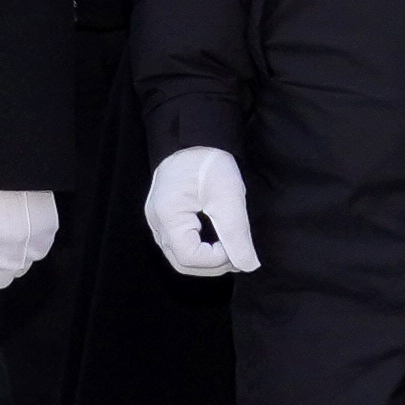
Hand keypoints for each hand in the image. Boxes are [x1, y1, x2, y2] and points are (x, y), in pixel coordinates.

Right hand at [145, 147, 259, 277]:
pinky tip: (217, 240)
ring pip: (179, 255)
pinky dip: (199, 248)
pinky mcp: (163, 217)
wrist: (193, 138)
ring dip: (206, 258)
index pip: (190, 257)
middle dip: (212, 264)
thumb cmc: (209, 162)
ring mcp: (157, 220)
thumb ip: (237, 234)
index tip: (236, 245)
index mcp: (168, 215)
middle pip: (182, 262)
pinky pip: (179, 243)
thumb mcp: (229, 196)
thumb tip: (248, 265)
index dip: (217, 259)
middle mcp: (156, 222)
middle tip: (237, 254)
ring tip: (229, 248)